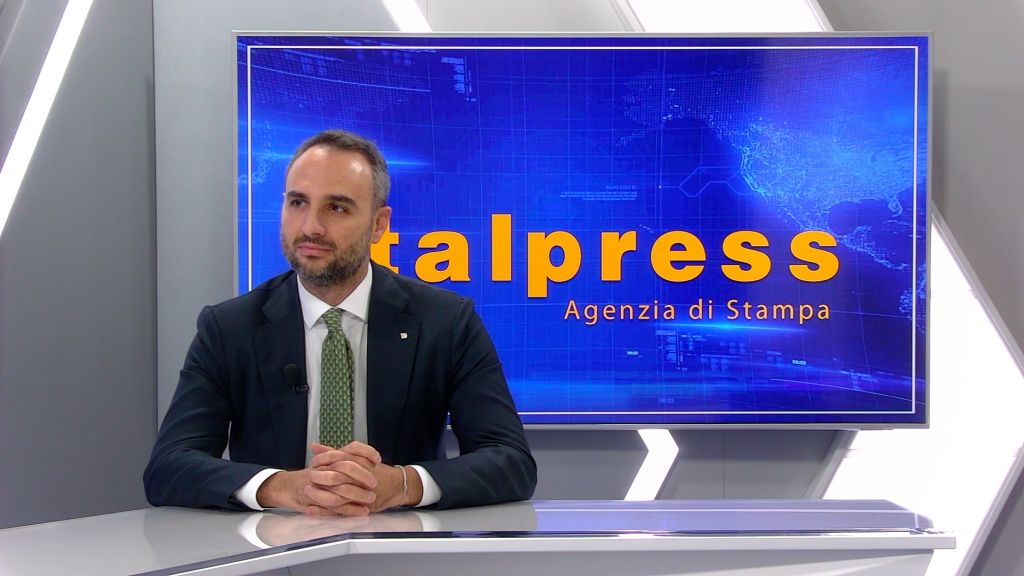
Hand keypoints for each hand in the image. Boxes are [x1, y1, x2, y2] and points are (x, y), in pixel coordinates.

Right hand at [255, 441, 380, 515]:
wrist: (285, 487)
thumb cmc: (307, 476)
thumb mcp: (323, 463)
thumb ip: (338, 456)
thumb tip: (358, 453)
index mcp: (329, 458)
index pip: (350, 448)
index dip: (365, 452)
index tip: (377, 459)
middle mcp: (325, 468)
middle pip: (347, 467)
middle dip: (363, 476)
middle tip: (375, 483)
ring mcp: (320, 484)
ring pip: (342, 488)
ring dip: (359, 494)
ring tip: (371, 499)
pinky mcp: (317, 500)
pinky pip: (336, 505)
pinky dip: (350, 509)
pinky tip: (362, 511)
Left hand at [310, 443, 423, 512]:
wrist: (397, 486)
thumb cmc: (375, 471)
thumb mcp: (358, 457)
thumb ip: (335, 453)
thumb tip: (314, 447)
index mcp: (360, 462)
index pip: (339, 458)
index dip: (324, 459)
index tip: (314, 461)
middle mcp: (360, 477)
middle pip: (337, 476)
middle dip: (321, 476)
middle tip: (309, 476)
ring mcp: (360, 493)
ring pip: (337, 494)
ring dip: (320, 493)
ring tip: (306, 491)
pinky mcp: (359, 507)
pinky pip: (338, 510)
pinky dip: (323, 511)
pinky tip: (311, 509)